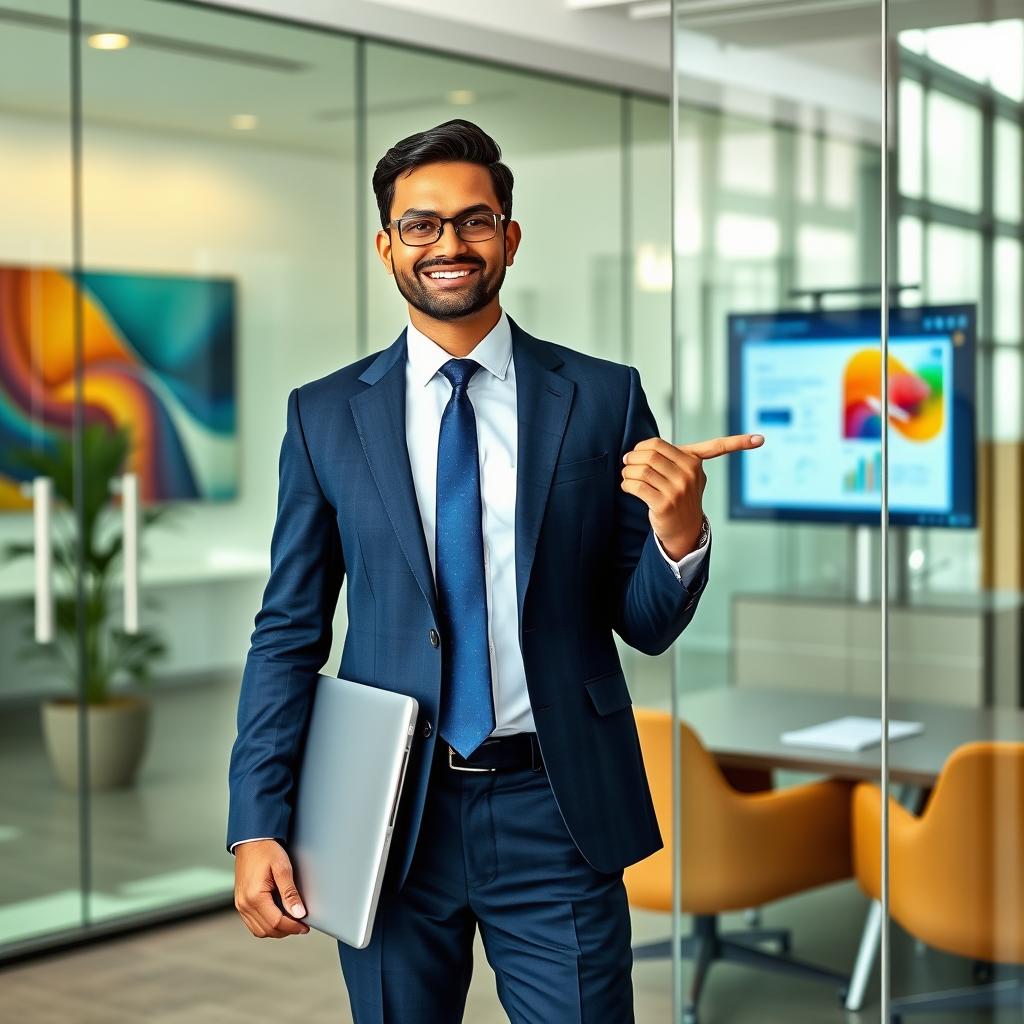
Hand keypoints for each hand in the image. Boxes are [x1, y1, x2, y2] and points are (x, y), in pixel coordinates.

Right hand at [234, 839, 309, 937]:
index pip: (276, 922)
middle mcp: (244, 904)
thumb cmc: (266, 850)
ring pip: (259, 930)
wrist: (251, 839)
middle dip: (286, 930)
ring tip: (291, 922)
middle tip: (301, 925)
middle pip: (267, 930)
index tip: (305, 926)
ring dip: (276, 930)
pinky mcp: (241, 902)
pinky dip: (266, 925)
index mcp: (254, 896)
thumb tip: (299, 913)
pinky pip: (253, 923)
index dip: (293, 927)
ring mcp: (240, 904)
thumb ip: (290, 893)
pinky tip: (278, 917)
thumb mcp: (282, 868)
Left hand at [621, 433, 764, 558]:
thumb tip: (680, 441)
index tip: (636, 452)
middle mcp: (686, 476)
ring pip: (642, 471)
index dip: (641, 446)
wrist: (686, 529)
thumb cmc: (684, 496)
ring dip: (628, 472)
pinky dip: (627, 484)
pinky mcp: (664, 505)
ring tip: (626, 475)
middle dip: (632, 458)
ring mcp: (676, 491)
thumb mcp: (694, 472)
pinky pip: (638, 487)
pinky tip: (627, 487)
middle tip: (627, 462)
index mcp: (692, 463)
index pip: (658, 444)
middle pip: (649, 456)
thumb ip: (694, 452)